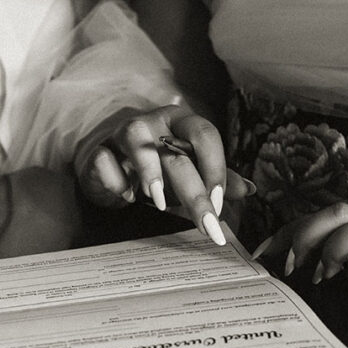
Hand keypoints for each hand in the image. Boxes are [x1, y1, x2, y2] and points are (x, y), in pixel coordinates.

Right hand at [75, 105, 254, 245]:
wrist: (111, 161)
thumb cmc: (157, 165)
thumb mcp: (190, 170)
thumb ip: (217, 179)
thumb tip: (248, 190)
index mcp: (182, 123)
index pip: (205, 134)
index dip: (215, 167)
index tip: (219, 203)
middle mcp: (154, 122)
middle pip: (176, 152)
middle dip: (194, 193)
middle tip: (207, 225)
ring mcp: (123, 133)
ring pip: (137, 141)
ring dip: (150, 173)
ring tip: (159, 203)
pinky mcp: (99, 150)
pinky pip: (105, 160)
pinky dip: (116, 180)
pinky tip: (126, 195)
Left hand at [256, 202, 347, 310]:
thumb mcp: (335, 288)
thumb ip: (309, 277)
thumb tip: (270, 278)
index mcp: (347, 235)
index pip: (311, 221)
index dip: (284, 234)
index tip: (261, 257)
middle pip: (336, 212)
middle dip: (308, 235)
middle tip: (294, 267)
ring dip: (338, 247)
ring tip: (326, 276)